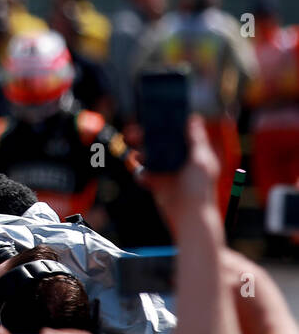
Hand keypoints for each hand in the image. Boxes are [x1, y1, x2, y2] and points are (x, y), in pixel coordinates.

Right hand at [141, 116, 220, 237]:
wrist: (189, 216)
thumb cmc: (201, 189)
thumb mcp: (202, 161)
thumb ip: (197, 140)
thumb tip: (194, 118)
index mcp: (189, 151)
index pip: (174, 133)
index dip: (162, 125)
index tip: (149, 118)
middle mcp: (177, 159)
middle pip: (155, 142)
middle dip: (142, 137)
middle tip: (131, 134)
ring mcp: (165, 171)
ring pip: (146, 156)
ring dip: (137, 153)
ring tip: (134, 155)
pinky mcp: (155, 183)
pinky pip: (141, 174)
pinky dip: (138, 173)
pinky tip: (142, 176)